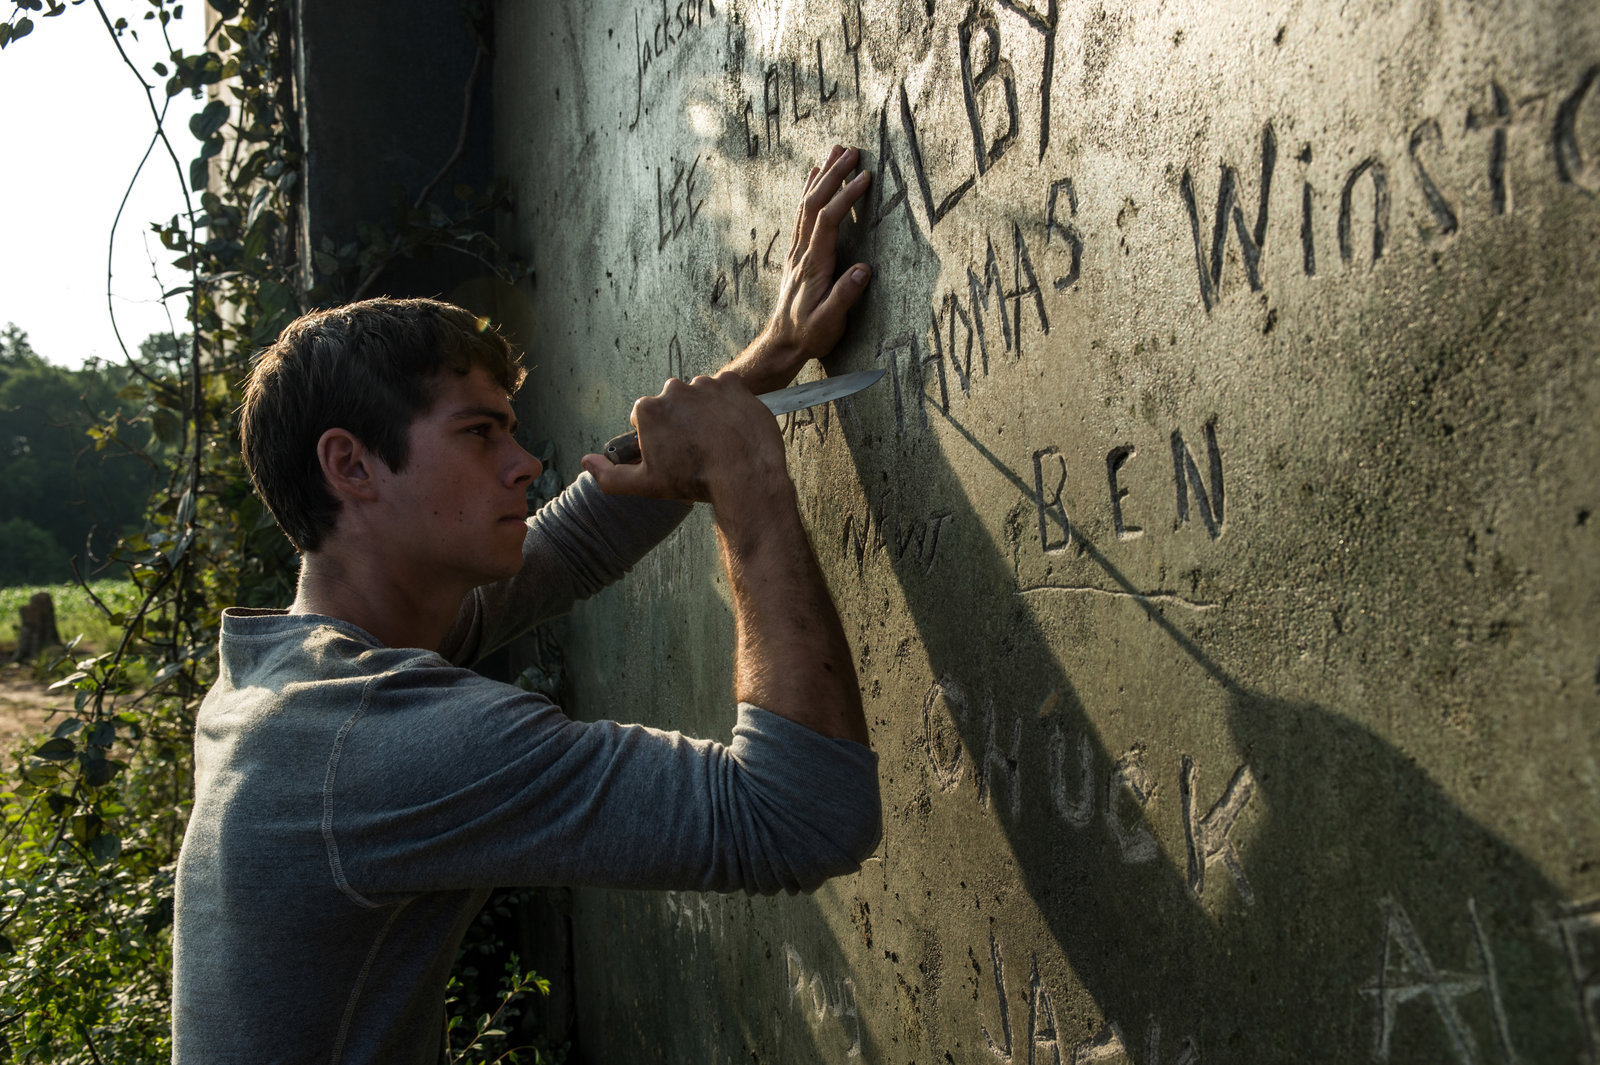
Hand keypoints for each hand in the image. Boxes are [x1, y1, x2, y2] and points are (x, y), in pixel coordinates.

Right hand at [579, 372, 789, 506]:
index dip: (658, 438)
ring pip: (699, 396)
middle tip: (696, 448)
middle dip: (680, 421)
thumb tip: (586, 462)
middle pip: (672, 403)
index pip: (646, 418)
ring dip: (704, 411)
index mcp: (649, 409)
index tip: (673, 453)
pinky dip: (728, 404)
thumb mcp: (645, 485)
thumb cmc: (694, 480)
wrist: (745, 474)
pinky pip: (726, 389)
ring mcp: (705, 384)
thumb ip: (610, 475)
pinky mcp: (733, 383)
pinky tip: (732, 426)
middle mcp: (674, 389)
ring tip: (718, 439)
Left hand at [730, 146, 873, 393]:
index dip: (845, 196)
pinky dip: (809, 190)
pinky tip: (813, 177)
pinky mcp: (797, 254)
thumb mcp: (829, 322)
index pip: (828, 220)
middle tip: (851, 150)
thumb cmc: (808, 334)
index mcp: (813, 264)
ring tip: (835, 151)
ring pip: (806, 204)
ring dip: (821, 176)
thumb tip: (864, 269)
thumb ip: (845, 296)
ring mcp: (797, 251)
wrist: (782, 342)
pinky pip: (802, 214)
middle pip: (814, 203)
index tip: (864, 176)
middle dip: (833, 174)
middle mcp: (801, 252)